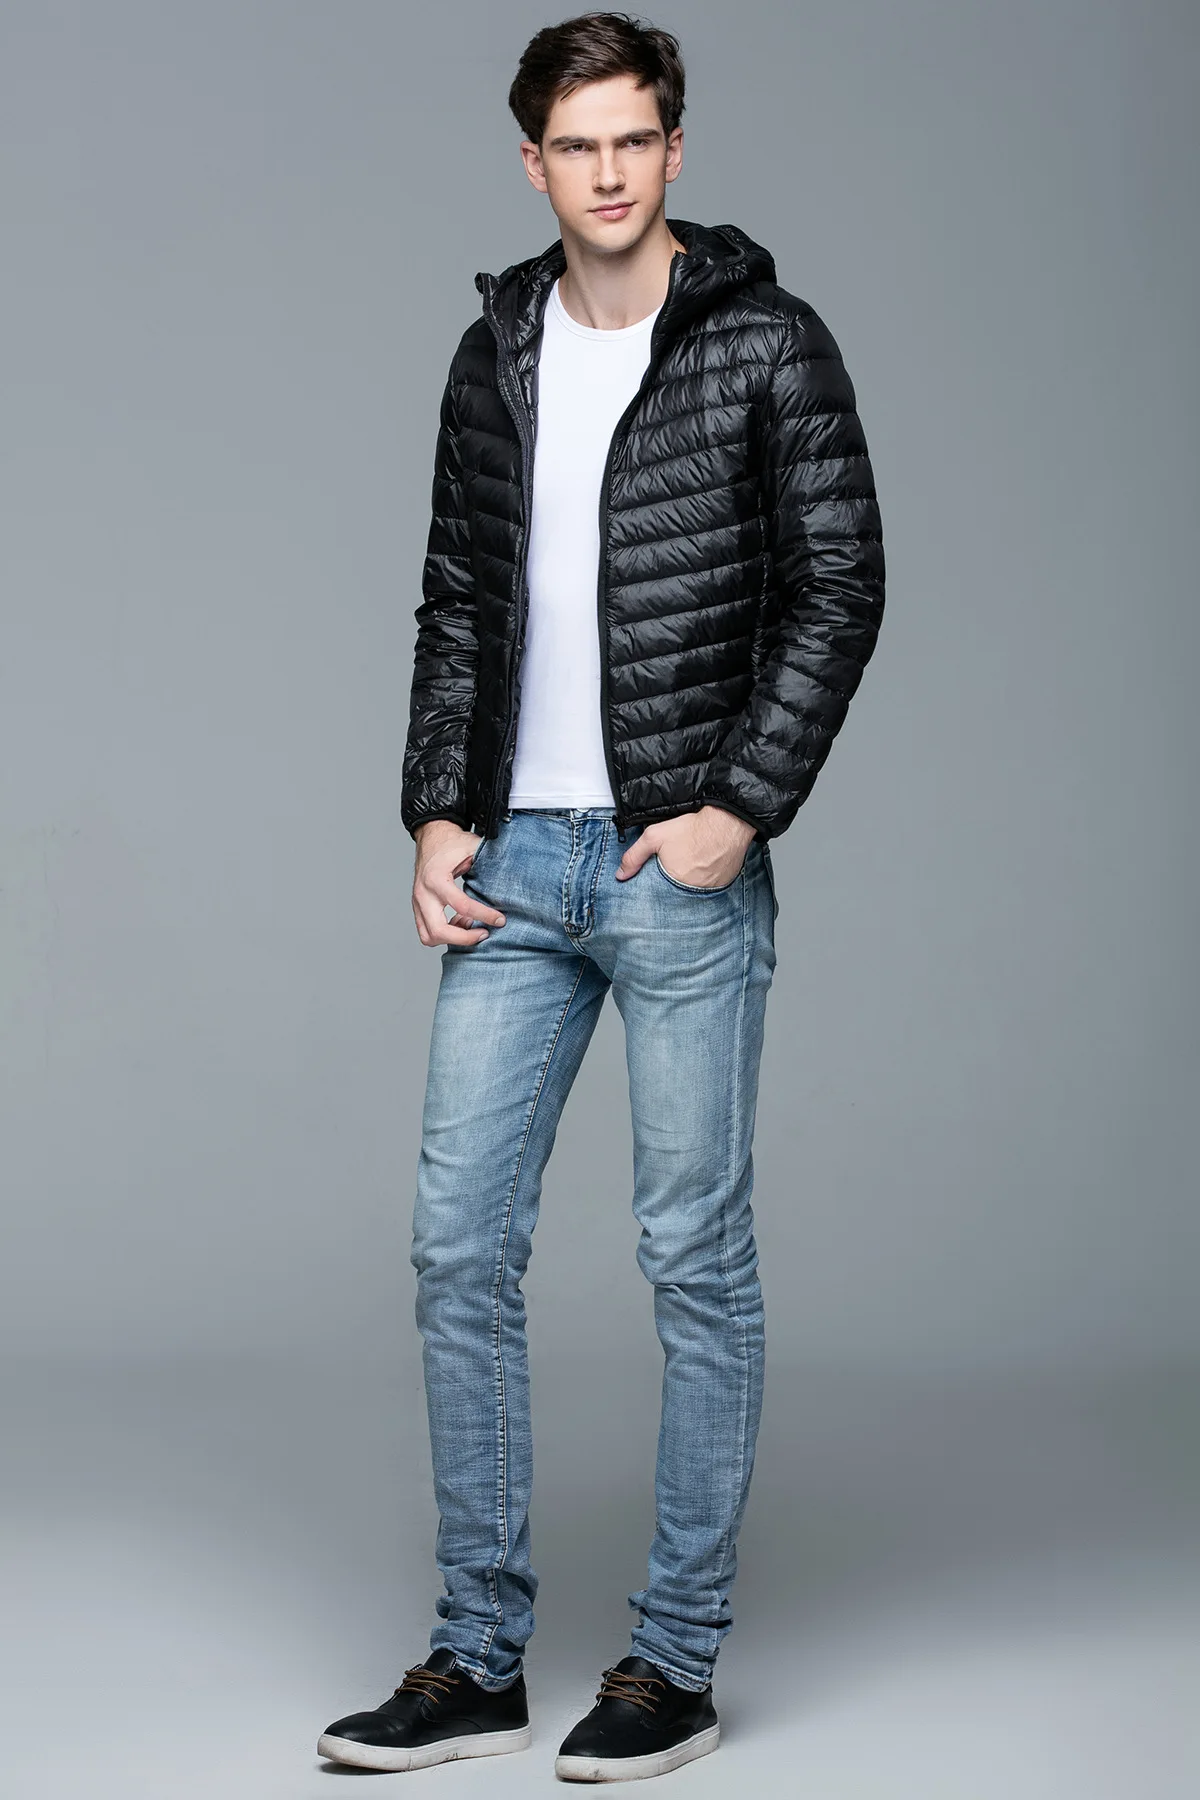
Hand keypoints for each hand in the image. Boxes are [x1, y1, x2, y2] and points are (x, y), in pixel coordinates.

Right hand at [412, 820, 506, 946]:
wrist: (431, 837)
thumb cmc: (452, 843)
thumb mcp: (473, 846)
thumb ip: (489, 862)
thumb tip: (513, 878)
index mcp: (437, 878)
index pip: (462, 906)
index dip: (484, 915)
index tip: (500, 919)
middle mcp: (423, 893)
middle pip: (439, 930)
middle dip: (465, 938)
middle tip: (484, 933)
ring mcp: (417, 903)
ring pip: (429, 937)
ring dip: (452, 938)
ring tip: (469, 925)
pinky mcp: (417, 908)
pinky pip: (427, 933)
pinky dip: (444, 935)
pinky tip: (460, 922)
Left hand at [616, 805, 756, 886]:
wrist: (726, 823)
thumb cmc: (692, 829)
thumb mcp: (654, 837)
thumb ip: (634, 856)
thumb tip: (621, 874)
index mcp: (673, 883)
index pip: (659, 895)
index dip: (658, 884)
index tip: (661, 873)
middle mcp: (692, 891)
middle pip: (678, 892)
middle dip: (675, 882)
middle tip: (680, 864)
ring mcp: (710, 890)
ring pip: (695, 890)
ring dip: (691, 881)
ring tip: (692, 863)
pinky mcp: (724, 884)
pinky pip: (712, 887)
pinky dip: (707, 878)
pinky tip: (706, 864)